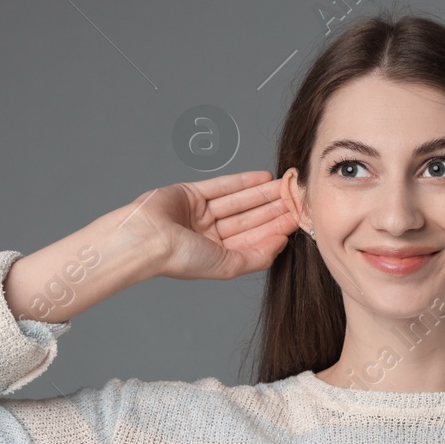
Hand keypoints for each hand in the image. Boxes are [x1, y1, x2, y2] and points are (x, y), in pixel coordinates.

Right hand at [115, 169, 297, 280]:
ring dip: (263, 194)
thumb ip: (256, 258)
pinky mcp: (190, 193)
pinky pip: (222, 185)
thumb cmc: (181, 258)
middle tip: (296, 198)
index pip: (253, 238)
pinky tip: (264, 177)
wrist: (147, 239)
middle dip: (273, 209)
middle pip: (249, 218)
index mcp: (217, 254)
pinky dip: (243, 181)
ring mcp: (199, 213)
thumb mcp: (227, 265)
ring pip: (239, 201)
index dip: (276, 228)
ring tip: (286, 186)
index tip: (298, 218)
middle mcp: (209, 235)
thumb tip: (281, 244)